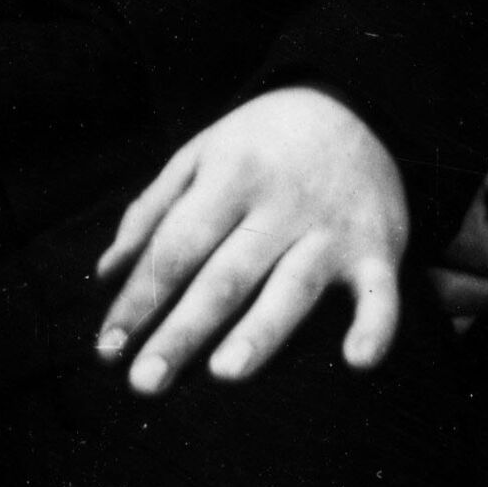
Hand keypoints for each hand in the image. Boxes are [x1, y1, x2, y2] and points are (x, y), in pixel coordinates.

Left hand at [93, 86, 406, 393]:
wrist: (357, 103)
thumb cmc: (261, 143)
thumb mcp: (199, 154)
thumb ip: (151, 212)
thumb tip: (105, 274)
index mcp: (231, 176)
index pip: (176, 246)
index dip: (139, 298)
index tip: (107, 349)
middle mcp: (281, 203)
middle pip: (225, 276)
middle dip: (183, 331)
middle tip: (144, 382)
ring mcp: (332, 227)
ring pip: (293, 286)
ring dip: (261, 331)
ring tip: (224, 373)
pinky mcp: (379, 247)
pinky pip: (382, 292)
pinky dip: (375, 326)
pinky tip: (359, 362)